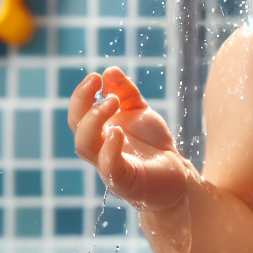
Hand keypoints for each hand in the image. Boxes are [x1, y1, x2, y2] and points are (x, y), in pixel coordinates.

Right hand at [68, 67, 188, 210]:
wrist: (175, 174)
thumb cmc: (152, 145)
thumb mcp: (139, 112)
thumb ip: (125, 93)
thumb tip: (109, 70)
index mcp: (99, 132)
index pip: (78, 114)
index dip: (81, 95)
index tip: (95, 77)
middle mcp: (99, 148)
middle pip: (77, 128)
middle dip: (82, 102)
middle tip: (98, 82)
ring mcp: (109, 166)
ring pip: (84, 146)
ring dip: (93, 121)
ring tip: (111, 102)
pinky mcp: (125, 181)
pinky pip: (109, 167)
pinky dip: (109, 149)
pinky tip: (117, 131)